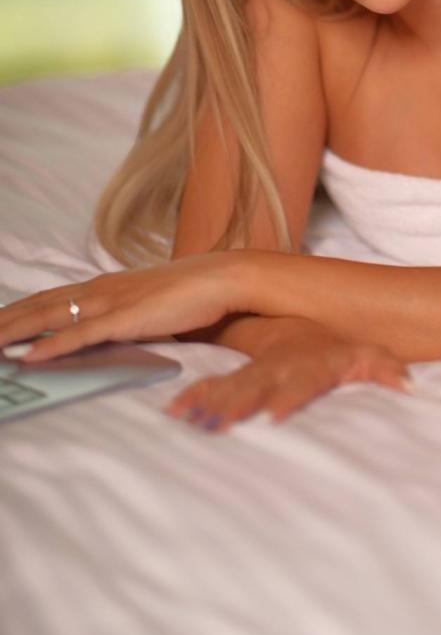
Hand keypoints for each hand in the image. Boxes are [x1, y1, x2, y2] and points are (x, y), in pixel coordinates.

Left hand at [0, 253, 246, 362]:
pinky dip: (51, 346)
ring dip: (13, 333)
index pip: (49, 297)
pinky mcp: (126, 318)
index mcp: (105, 285)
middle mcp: (101, 289)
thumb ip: (124, 314)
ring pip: (50, 317)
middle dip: (4, 322)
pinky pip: (81, 335)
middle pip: (39, 305)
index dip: (17, 311)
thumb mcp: (149, 302)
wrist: (224, 277)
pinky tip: (29, 357)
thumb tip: (109, 332)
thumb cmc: (193, 292)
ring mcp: (112, 302)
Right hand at [165, 328, 412, 432]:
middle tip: (219, 423)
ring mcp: (254, 371)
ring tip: (186, 418)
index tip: (277, 415)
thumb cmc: (334, 349)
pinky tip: (172, 414)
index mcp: (305, 361)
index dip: (290, 397)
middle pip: (255, 384)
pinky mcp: (238, 377)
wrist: (304, 326)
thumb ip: (384, 368)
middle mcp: (275, 365)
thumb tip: (408, 384)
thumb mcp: (364, 355)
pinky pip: (210, 385)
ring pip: (229, 385)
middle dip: (239, 402)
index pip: (298, 380)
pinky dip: (193, 397)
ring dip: (210, 401)